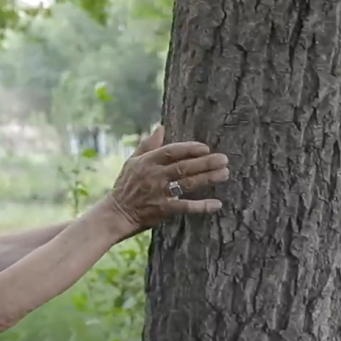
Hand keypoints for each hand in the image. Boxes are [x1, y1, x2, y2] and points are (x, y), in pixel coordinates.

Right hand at [106, 125, 229, 231]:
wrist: (116, 214)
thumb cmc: (125, 186)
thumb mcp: (132, 162)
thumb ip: (148, 145)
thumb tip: (160, 127)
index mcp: (147, 162)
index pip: (171, 151)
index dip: (189, 148)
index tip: (205, 148)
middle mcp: (154, 176)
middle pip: (184, 167)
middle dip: (205, 162)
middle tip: (223, 159)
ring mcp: (159, 193)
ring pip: (188, 183)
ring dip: (207, 178)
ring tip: (224, 174)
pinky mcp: (163, 209)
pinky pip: (186, 207)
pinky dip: (202, 206)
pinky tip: (217, 204)